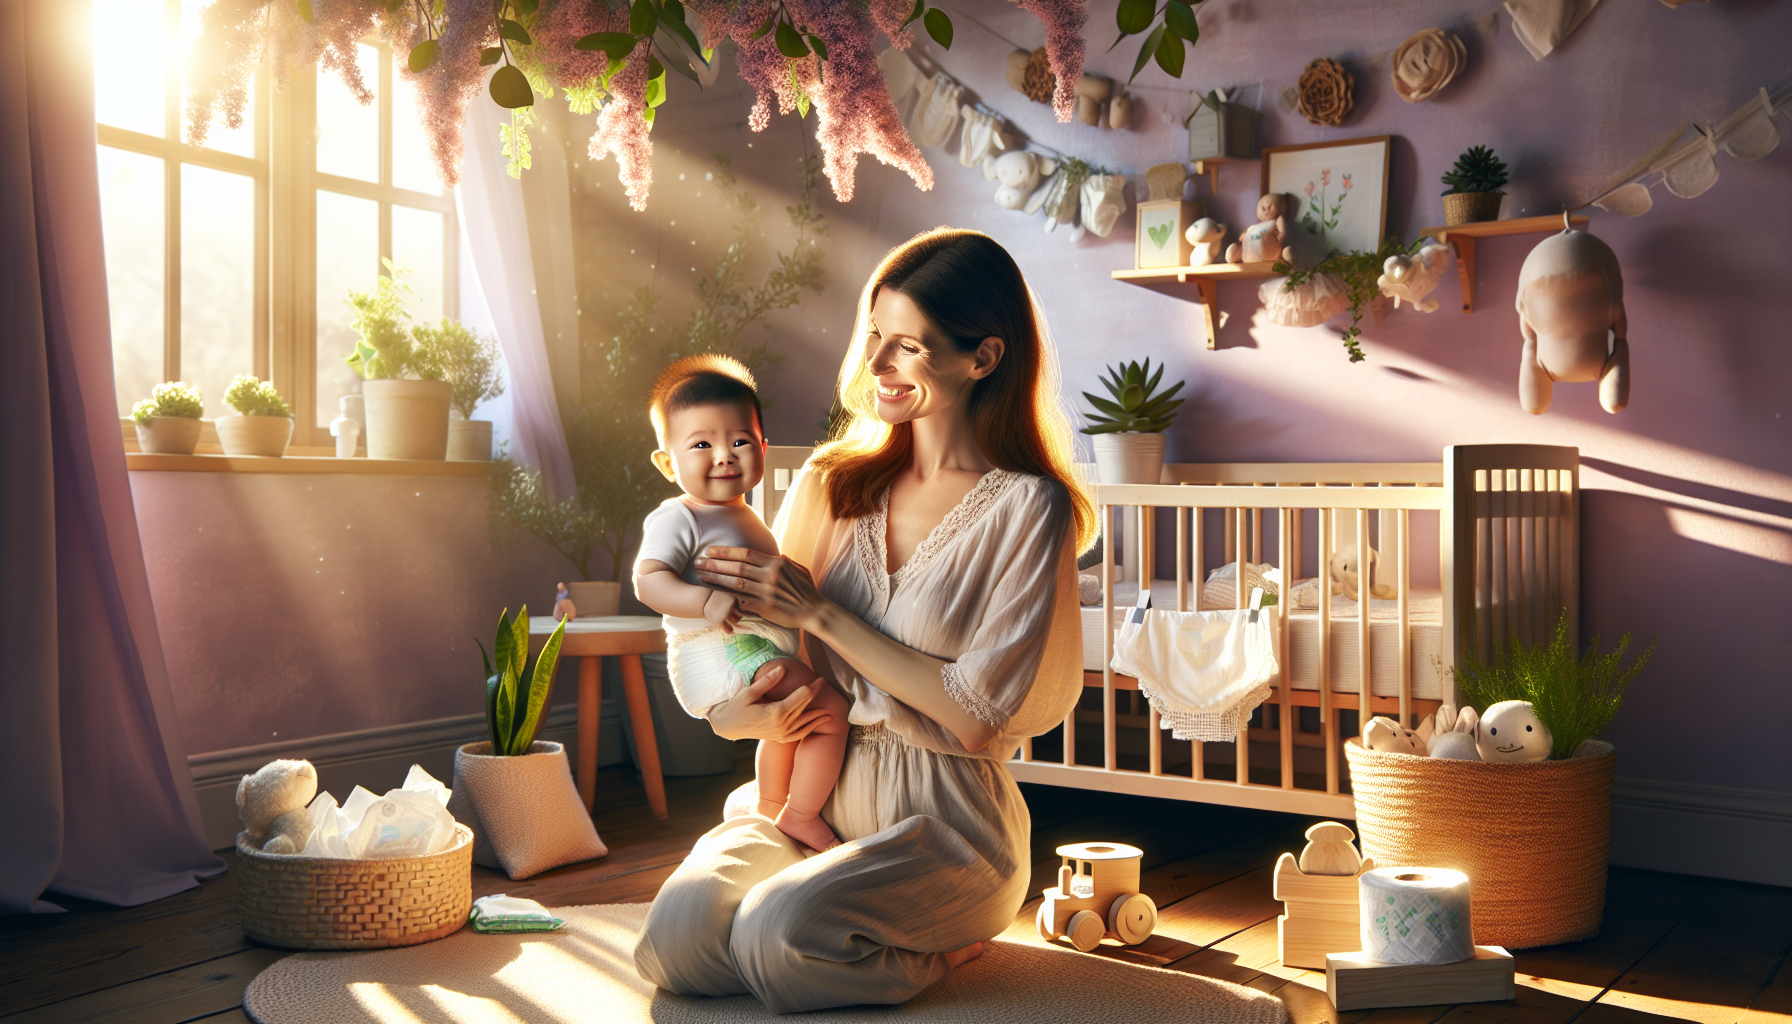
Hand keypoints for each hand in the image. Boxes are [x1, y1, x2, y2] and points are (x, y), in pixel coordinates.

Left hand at [695, 547, 827, 631]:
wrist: (815, 611)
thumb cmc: (806, 590)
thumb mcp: (797, 568)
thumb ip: (782, 560)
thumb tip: (771, 555)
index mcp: (777, 563)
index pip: (746, 554)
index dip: (726, 552)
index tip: (710, 551)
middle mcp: (770, 576)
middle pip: (737, 567)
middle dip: (715, 564)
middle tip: (699, 562)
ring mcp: (767, 592)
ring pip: (735, 583)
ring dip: (716, 579)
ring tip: (701, 576)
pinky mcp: (765, 608)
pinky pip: (741, 601)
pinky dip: (726, 597)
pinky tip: (714, 595)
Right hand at [705, 663, 832, 742]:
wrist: (728, 726)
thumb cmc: (736, 707)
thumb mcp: (749, 692)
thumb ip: (767, 681)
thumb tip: (782, 668)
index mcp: (776, 712)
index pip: (800, 697)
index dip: (811, 687)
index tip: (820, 679)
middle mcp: (782, 725)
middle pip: (805, 707)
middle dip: (815, 695)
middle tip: (825, 683)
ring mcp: (782, 733)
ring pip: (805, 723)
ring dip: (819, 716)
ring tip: (832, 711)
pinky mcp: (780, 738)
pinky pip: (799, 734)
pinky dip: (810, 729)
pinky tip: (817, 724)